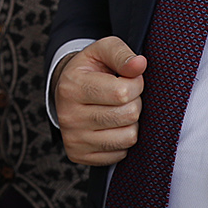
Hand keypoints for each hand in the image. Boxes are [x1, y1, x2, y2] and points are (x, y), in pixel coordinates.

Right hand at [54, 37, 146, 165]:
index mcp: (71, 86)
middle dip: (134, 103)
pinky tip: (111, 126)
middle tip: (122, 96)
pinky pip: (120, 153)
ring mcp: (73, 139)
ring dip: (130, 123)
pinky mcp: (79, 156)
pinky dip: (122, 140)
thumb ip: (122, 54)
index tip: (128, 79)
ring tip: (118, 110)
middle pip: (128, 115)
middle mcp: (68, 115)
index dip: (135, 84)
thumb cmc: (90, 70)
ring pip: (128, 137)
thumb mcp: (102, 51)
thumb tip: (140, 64)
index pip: (122, 92)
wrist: (67, 92)